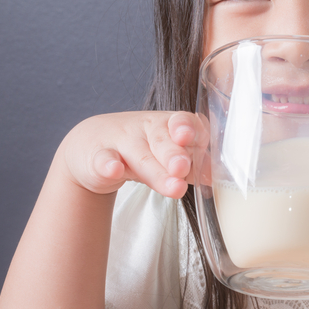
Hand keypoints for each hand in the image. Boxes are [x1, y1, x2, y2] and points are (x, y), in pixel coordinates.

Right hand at [59, 111, 205, 197]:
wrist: (93, 147)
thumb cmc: (142, 150)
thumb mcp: (167, 155)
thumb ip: (192, 166)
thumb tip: (216, 177)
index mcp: (167, 124)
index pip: (182, 121)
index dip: (189, 128)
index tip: (191, 138)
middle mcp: (145, 128)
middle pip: (162, 140)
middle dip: (175, 154)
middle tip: (183, 168)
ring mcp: (120, 141)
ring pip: (139, 155)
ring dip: (156, 170)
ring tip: (175, 187)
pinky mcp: (97, 157)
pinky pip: (103, 160)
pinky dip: (108, 165)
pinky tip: (115, 170)